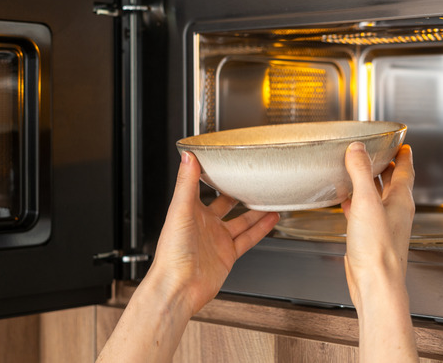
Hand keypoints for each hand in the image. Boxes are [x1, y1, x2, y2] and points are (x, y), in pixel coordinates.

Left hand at [97, 151, 278, 362]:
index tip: (224, 161)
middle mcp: (204, 224)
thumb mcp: (180, 210)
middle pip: (225, 204)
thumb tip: (187, 156)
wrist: (178, 287)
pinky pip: (248, 238)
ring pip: (241, 221)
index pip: (202, 187)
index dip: (212, 175)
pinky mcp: (228, 255)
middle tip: (251, 179)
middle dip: (237, 192)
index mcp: (189, 211)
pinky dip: (261, 229)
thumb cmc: (171, 253)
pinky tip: (271, 219)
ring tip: (269, 196)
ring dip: (255, 210)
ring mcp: (217, 240)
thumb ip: (186, 183)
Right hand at [342, 142, 414, 298]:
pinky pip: (363, 214)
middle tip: (378, 155)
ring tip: (359, 173)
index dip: (403, 156)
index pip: (406, 171)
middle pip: (393, 183)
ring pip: (377, 198)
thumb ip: (360, 173)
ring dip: (369, 185)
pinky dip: (356, 204)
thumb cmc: (378, 249)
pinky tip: (345, 203)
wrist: (375, 283)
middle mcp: (395, 212)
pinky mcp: (370, 238)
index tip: (401, 145)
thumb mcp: (366, 202)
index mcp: (401, 201)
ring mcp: (383, 226)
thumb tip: (357, 150)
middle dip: (386, 168)